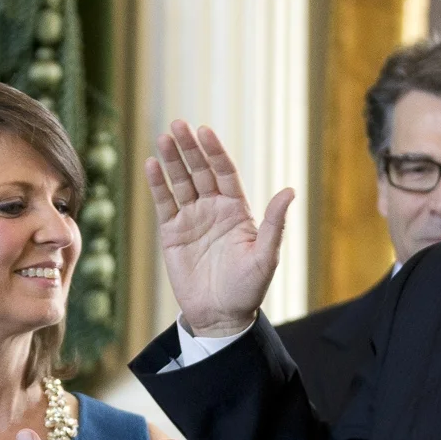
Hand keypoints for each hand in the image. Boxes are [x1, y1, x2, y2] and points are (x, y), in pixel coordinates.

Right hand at [146, 122, 294, 338]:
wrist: (220, 315)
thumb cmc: (248, 288)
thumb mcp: (265, 257)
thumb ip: (273, 223)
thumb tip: (289, 191)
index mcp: (237, 209)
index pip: (224, 172)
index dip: (215, 152)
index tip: (205, 131)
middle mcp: (213, 208)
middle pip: (200, 170)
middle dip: (190, 148)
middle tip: (178, 124)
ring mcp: (191, 218)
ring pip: (180, 182)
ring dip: (171, 160)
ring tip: (163, 137)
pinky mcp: (172, 232)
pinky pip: (164, 203)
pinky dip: (157, 184)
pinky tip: (151, 165)